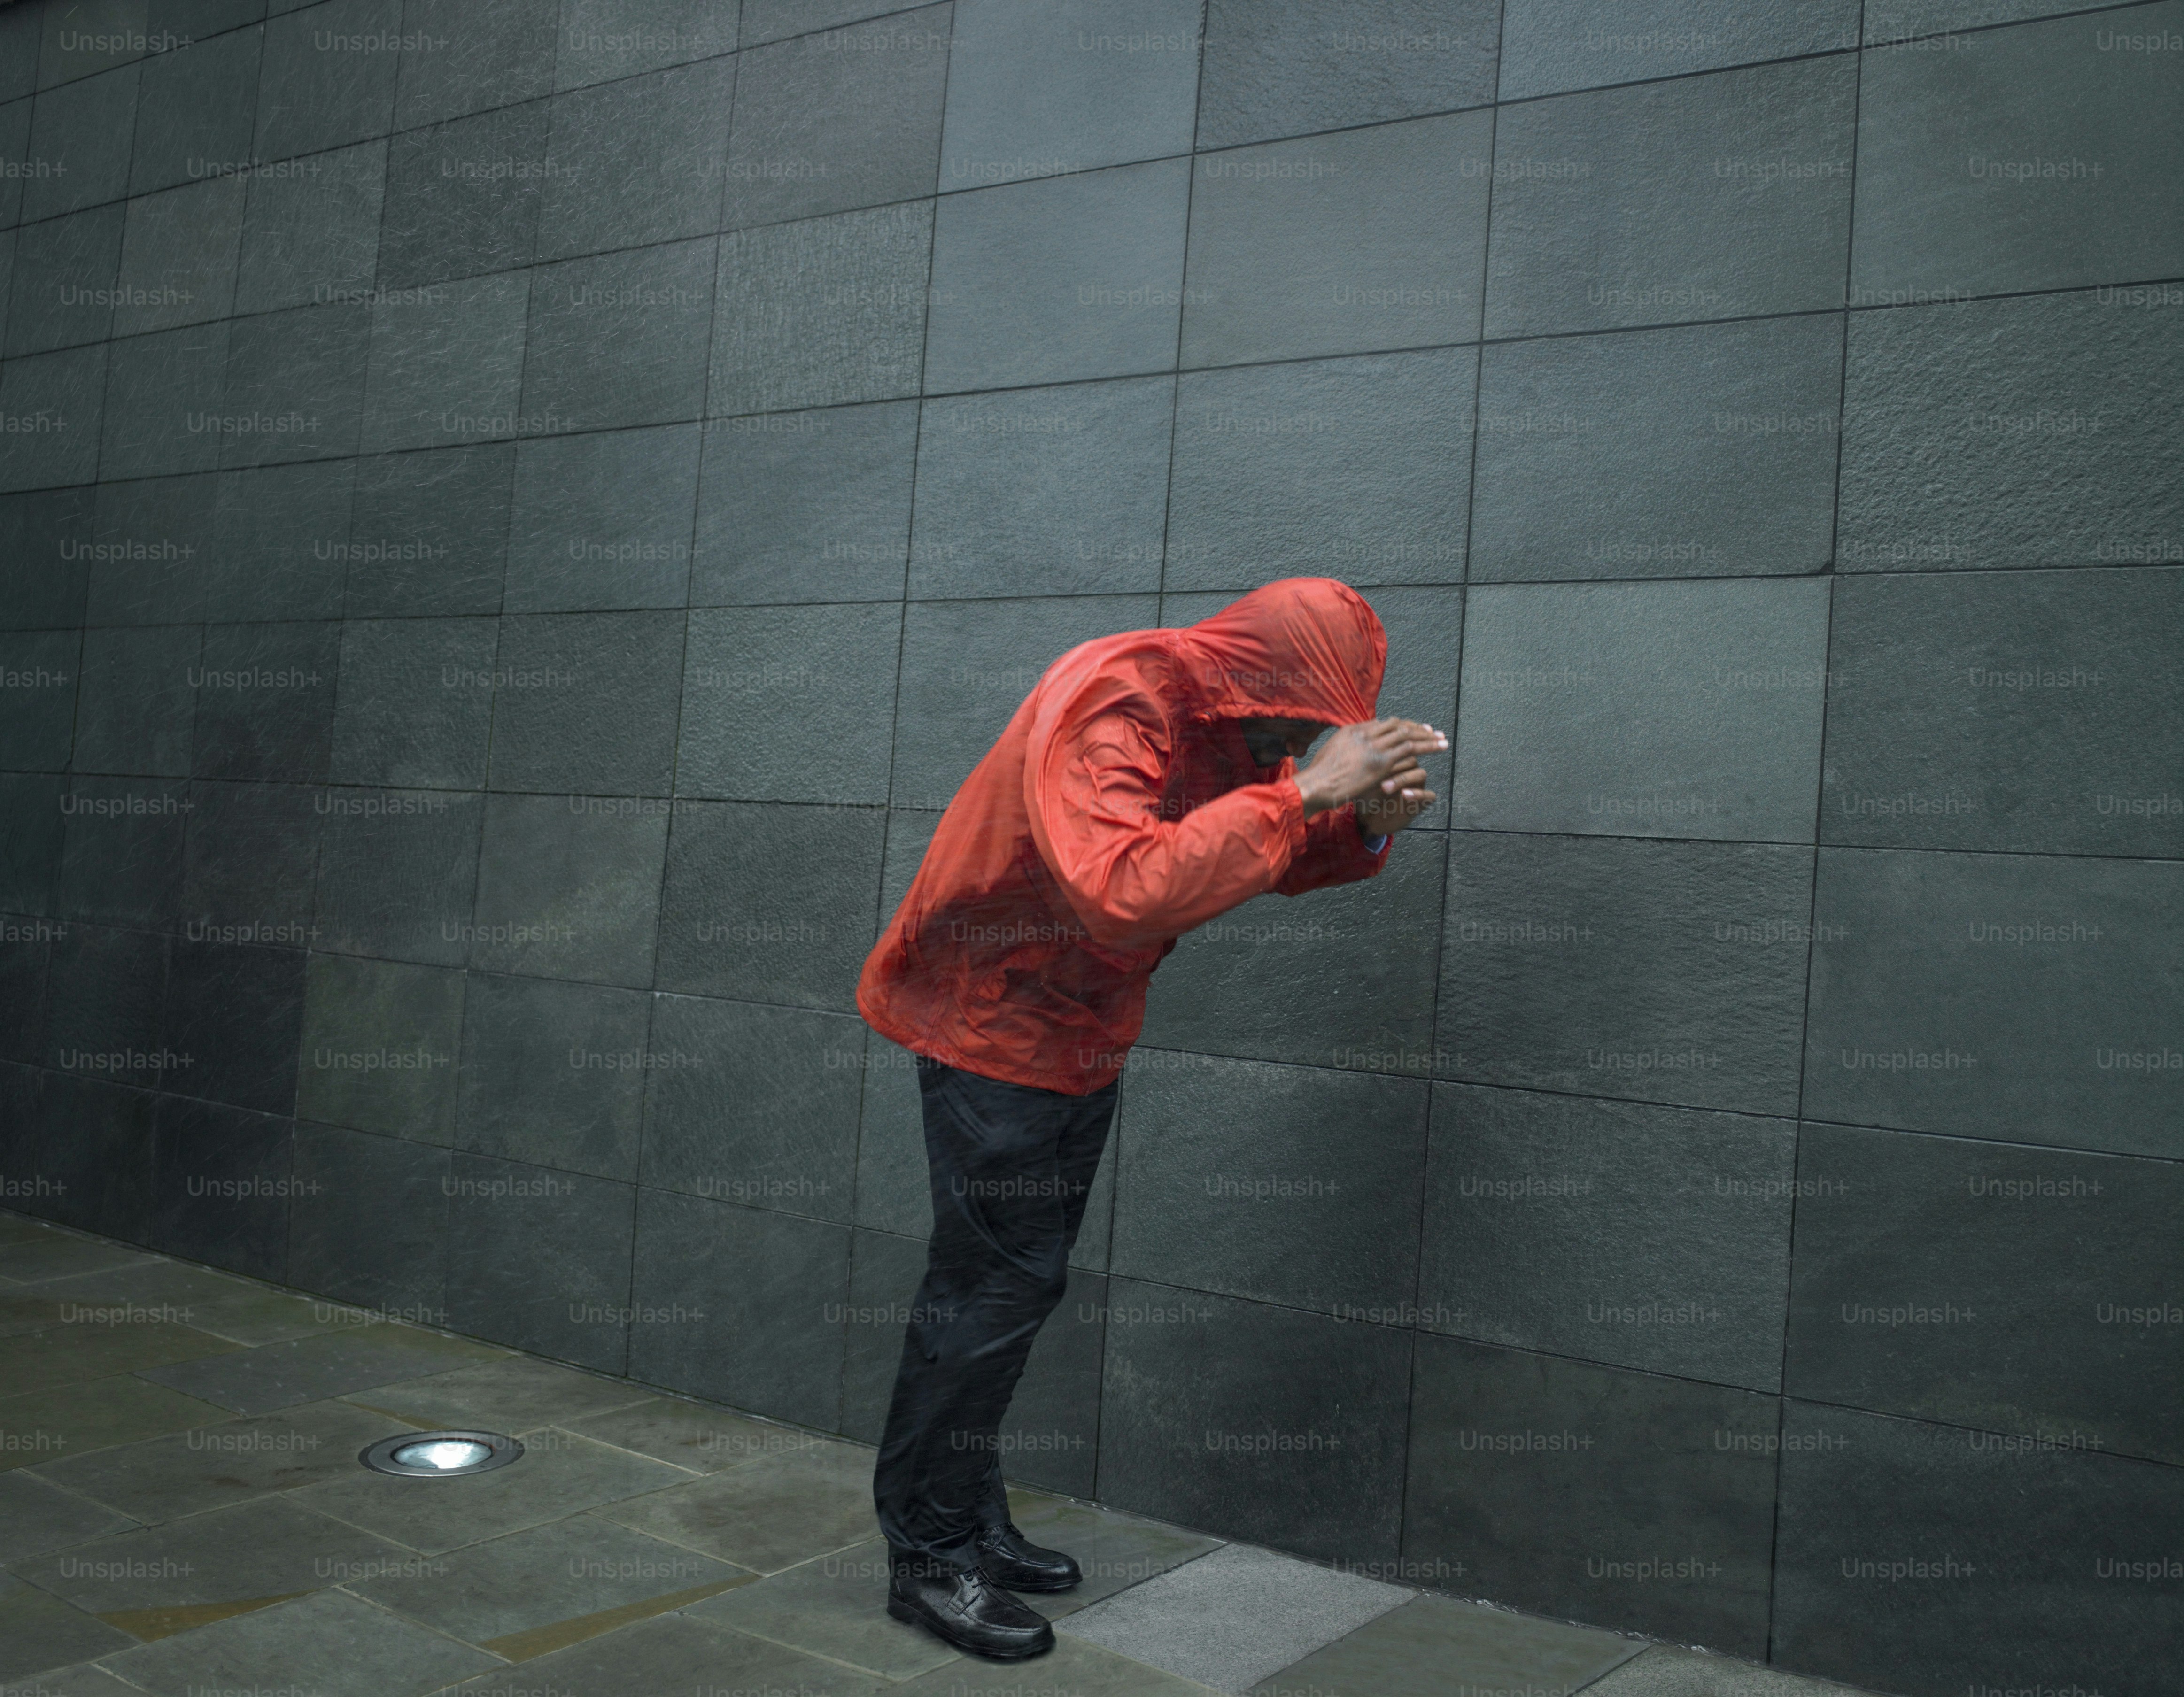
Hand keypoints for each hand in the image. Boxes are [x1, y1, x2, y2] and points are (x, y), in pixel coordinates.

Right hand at [1292, 719, 1445, 821]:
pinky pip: (1410, 749)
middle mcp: (1364, 734)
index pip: (1381, 724)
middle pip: (1396, 724)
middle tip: (1431, 730)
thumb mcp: (1328, 756)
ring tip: (1441, 738)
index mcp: (1351, 731)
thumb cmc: (1318, 778)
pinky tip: (1440, 747)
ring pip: (1407, 734)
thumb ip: (1343, 751)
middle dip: (1416, 727)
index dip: (1399, 726)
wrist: (1315, 785)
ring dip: (1427, 735)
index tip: (1410, 729)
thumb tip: (1347, 753)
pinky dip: (1428, 746)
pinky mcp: (1382, 762)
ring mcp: (1374, 746)